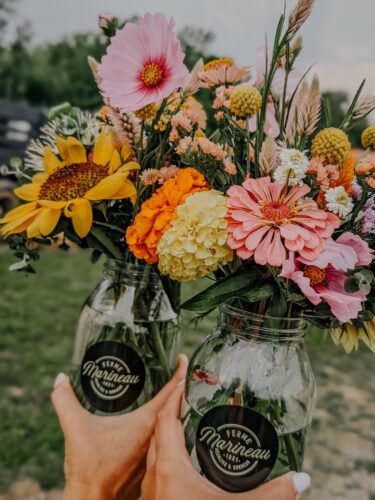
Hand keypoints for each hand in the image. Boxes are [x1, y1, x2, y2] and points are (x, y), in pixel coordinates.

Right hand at [51, 354, 187, 499]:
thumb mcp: (75, 428)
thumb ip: (65, 400)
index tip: (183, 358)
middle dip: (177, 388)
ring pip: (171, 425)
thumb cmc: (88, 468)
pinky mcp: (149, 466)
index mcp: (146, 424)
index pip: (171, 392)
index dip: (179, 373)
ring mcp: (154, 453)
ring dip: (171, 409)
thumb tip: (60, 378)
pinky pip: (163, 441)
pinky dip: (163, 428)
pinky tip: (154, 423)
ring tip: (168, 391)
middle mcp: (156, 438)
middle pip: (175, 407)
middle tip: (175, 369)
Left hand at [142, 384, 310, 499]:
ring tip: (189, 423)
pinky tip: (185, 461)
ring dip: (167, 434)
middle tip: (192, 399)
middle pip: (157, 432)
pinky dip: (167, 455)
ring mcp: (151, 492)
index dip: (174, 397)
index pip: (165, 419)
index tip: (185, 381)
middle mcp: (154, 476)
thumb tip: (303, 480)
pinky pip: (155, 470)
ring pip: (154, 452)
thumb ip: (272, 495)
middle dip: (172, 412)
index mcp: (168, 468)